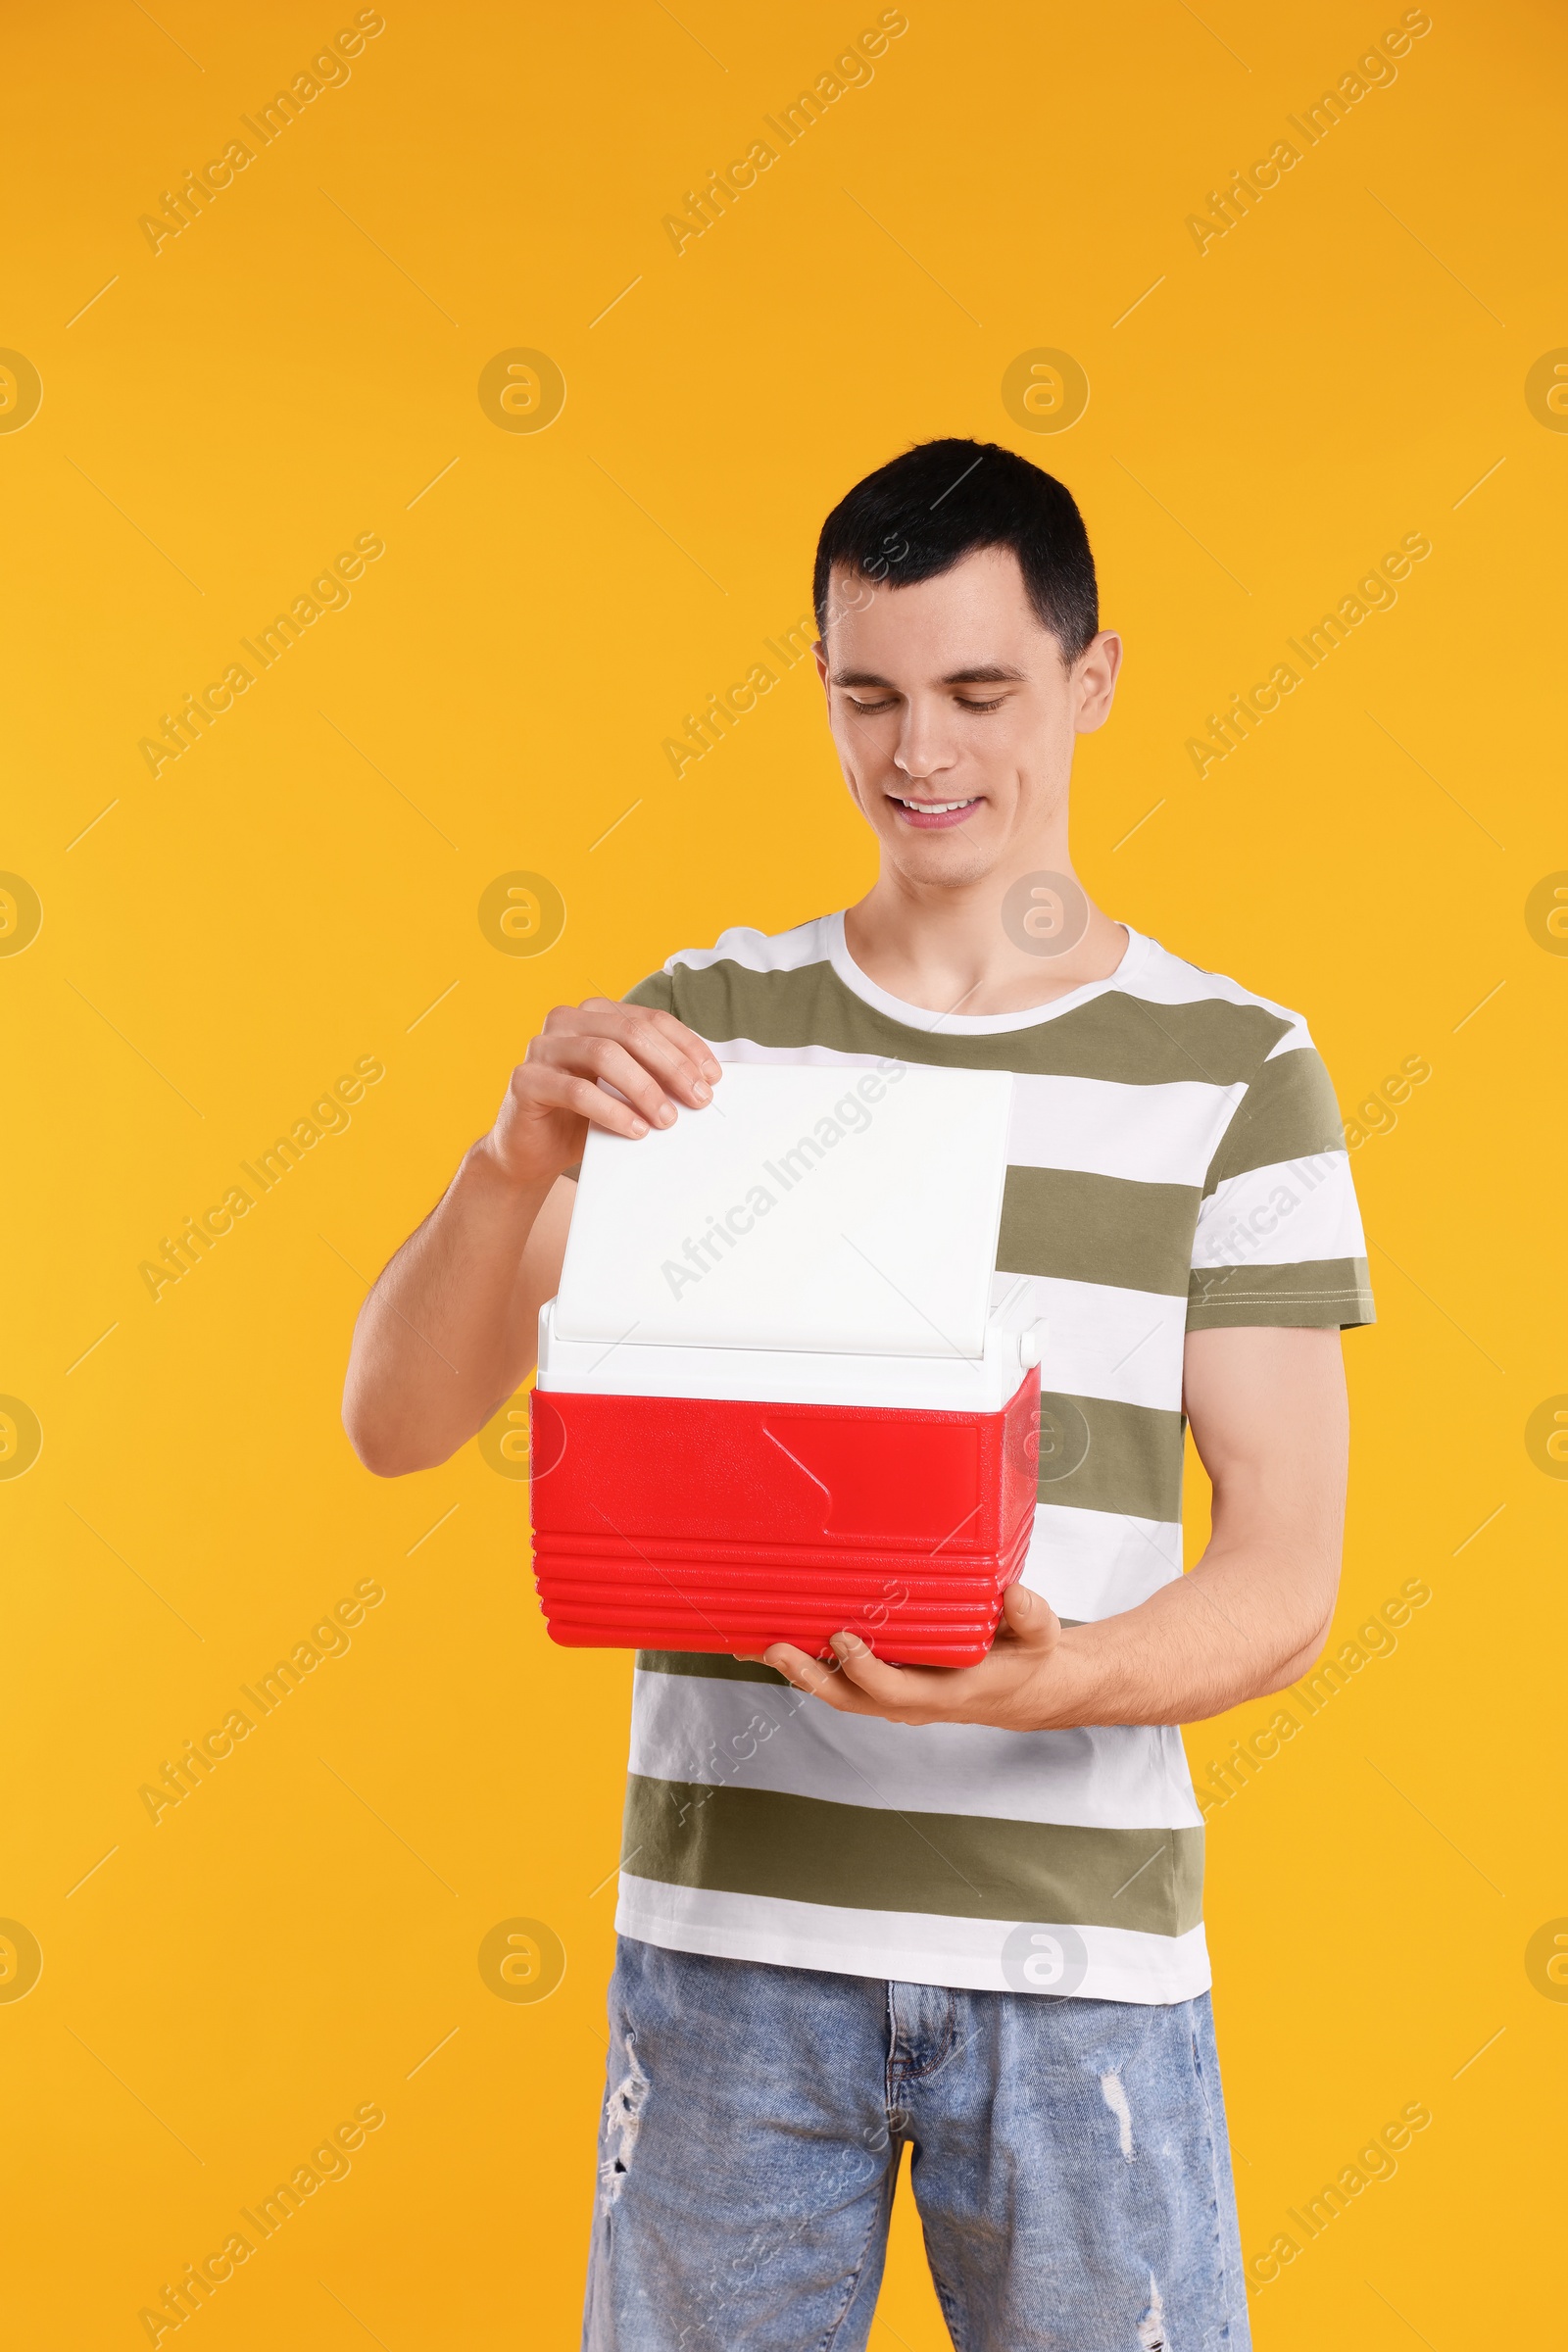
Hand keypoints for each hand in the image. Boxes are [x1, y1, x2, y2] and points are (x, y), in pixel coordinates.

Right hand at [482, 998, 720, 1189]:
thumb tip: (704, 1082)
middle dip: (671, 1066)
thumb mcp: (624, 1091)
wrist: (531, 1151)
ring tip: (668, 1119)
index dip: (686, 1046)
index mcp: (594, 1014)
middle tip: (698, 1099)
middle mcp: (566, 1020)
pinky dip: (612, 1110)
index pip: (649, 1019)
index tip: (713, 1077)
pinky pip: (576, 1090)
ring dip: (644, 1088)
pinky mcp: (526, 1079)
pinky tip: (635, 1129)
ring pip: (604, 1054)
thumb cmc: (583, 1117)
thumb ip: (653, 1076)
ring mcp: (542, 1047)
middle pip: (630, 1032)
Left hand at [750, 1583, 1067, 1730]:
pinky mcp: (888, 1683)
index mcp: (947, 1691)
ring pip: (839, 1691)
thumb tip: (1014, 1595)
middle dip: (808, 1675)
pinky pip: (842, 1680)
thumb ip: (1031, 1617)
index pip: (894, 1689)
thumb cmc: (1029, 1659)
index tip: (843, 1636)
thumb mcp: (1042, 1636)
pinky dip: (809, 1664)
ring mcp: (897, 1695)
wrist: (1028, 1691)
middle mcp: (914, 1701)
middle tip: (773, 1647)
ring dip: (798, 1670)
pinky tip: (780, 1643)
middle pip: (850, 1698)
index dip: (864, 1667)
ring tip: (755, 1645)